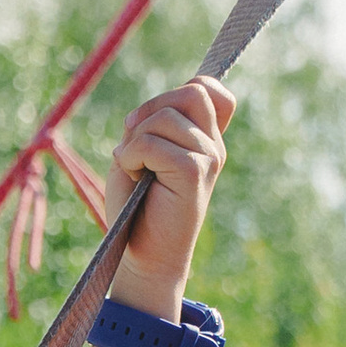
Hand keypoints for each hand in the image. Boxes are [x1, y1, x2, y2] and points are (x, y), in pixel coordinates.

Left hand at [105, 75, 231, 305]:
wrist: (144, 257)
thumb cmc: (137, 210)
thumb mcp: (139, 155)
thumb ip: (149, 125)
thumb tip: (149, 112)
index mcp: (204, 140)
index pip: (207, 89)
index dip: (176, 92)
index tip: (145, 124)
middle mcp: (213, 147)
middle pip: (192, 93)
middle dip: (151, 109)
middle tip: (132, 144)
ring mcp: (209, 159)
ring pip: (166, 118)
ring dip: (136, 139)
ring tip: (133, 168)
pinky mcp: (195, 174)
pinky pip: (154, 144)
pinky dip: (132, 156)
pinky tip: (133, 176)